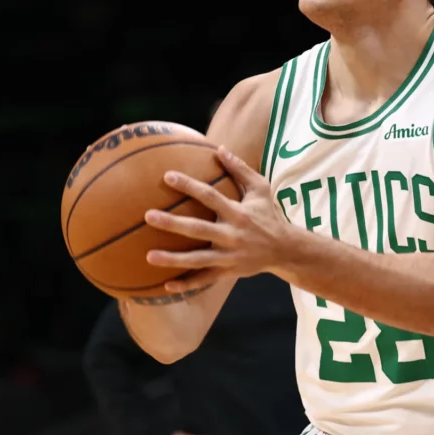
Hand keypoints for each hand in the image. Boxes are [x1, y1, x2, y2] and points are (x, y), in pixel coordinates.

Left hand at [144, 146, 290, 292]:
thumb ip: (240, 169)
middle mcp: (232, 234)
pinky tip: (167, 285)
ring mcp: (229, 255)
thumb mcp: (261, 189)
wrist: (285, 249)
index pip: (210, 196)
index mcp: (238, 212)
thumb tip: (220, 149)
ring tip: (149, 256)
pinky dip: (187, 284)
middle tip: (148, 216)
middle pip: (198, 229)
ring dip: (173, 259)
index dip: (189, 186)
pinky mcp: (228, 271)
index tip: (167, 176)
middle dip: (173, 224)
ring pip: (197, 259)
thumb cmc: (269, 214)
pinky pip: (205, 279)